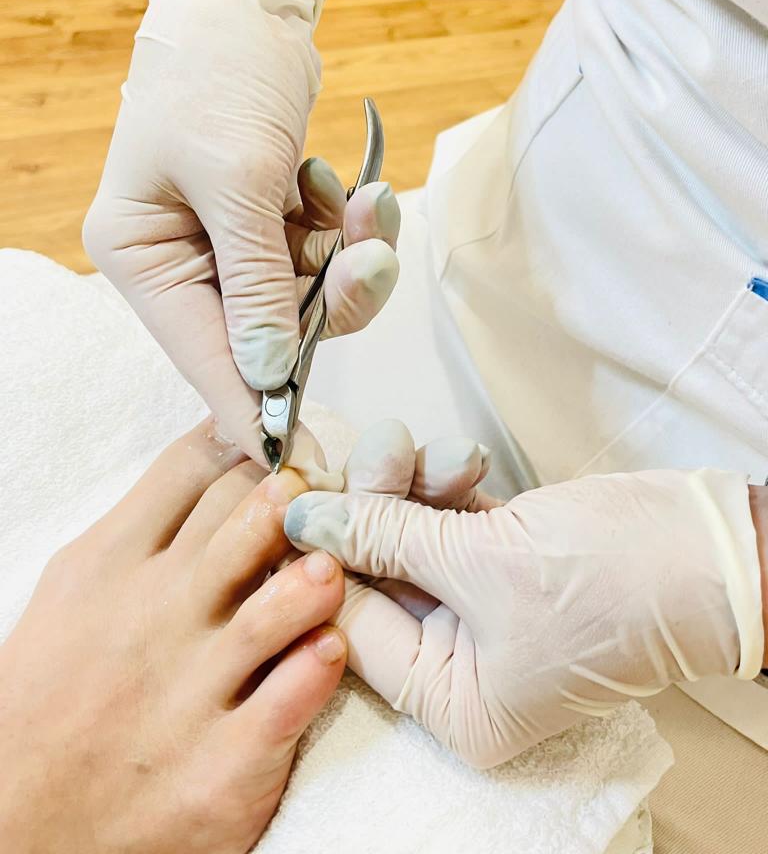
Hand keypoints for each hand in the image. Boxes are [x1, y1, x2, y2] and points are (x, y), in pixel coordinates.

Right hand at [0, 419, 346, 852]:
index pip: (194, 471)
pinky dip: (315, 670)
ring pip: (273, 609)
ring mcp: (189, 689)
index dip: (251, 442)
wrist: (18, 829)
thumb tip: (209, 465)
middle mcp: (154, 616)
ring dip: (313, 580)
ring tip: (329, 569)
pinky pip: (286, 703)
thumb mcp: (73, 594)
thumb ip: (139, 531)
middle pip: (244, 521)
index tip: (283, 439)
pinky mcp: (223, 764)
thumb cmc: (49, 701)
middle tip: (326, 491)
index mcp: (111, 565)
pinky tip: (330, 649)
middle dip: (295, 493)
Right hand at [83, 0, 399, 465]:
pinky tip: (352, 188)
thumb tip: (272, 374)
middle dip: (329, 303)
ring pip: (308, 297)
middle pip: (267, 330)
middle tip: (371, 262)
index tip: (301, 454)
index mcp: (144, 257)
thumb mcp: (235, 178)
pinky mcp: (273, 223)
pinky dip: (349, 229)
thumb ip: (257, 283)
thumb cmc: (220, 74)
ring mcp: (232, 244)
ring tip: (370, 204)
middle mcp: (183, 261)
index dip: (254, 404)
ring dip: (352, 258)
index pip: (202, 354)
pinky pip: (325, 256)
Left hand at [286, 465, 763, 767]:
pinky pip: (451, 525)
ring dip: (411, 489)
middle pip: (382, 580)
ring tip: (419, 449)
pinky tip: (457, 460)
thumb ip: (384, 535)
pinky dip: (447, 489)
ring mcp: (486, 613)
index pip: (356, 630)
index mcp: (460, 705)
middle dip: (371, 510)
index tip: (296, 500)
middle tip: (365, 454)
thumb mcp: (482, 561)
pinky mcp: (506, 565)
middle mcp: (468, 668)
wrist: (712, 547)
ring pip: (412, 541)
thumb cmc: (616, 581)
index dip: (322, 563)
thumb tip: (304, 520)